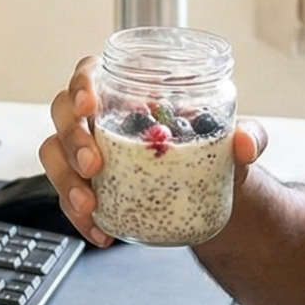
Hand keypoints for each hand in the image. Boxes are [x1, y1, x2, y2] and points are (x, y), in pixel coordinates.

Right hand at [38, 59, 270, 250]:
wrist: (213, 198)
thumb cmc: (216, 155)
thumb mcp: (236, 143)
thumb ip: (250, 137)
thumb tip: (247, 143)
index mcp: (130, 93)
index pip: (90, 72)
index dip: (81, 84)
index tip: (90, 105)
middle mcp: (103, 118)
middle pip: (62, 113)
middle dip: (72, 139)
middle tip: (96, 165)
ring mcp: (89, 153)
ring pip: (54, 155)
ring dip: (66, 182)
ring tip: (92, 205)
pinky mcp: (89, 187)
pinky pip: (67, 197)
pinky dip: (78, 217)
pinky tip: (100, 232)